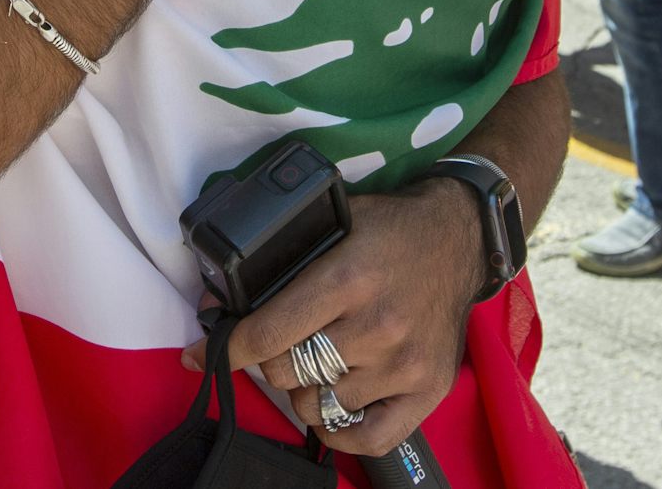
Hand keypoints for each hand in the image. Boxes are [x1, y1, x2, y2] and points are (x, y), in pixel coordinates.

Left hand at [180, 184, 479, 456]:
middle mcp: (376, 326)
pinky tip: (329, 407)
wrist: (458, 236)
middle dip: (270, 360)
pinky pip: (367, 439)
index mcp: (347, 278)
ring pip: (317, 405)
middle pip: (286, 373)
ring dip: (304, 389)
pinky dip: (337, 432)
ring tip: (315, 362)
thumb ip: (281, 257)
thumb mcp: (333, 222)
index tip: (204, 354)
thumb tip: (217, 298)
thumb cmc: (388, 229)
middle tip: (280, 343)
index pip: (266, 334)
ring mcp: (404, 363)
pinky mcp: (427, 389)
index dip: (226, 348)